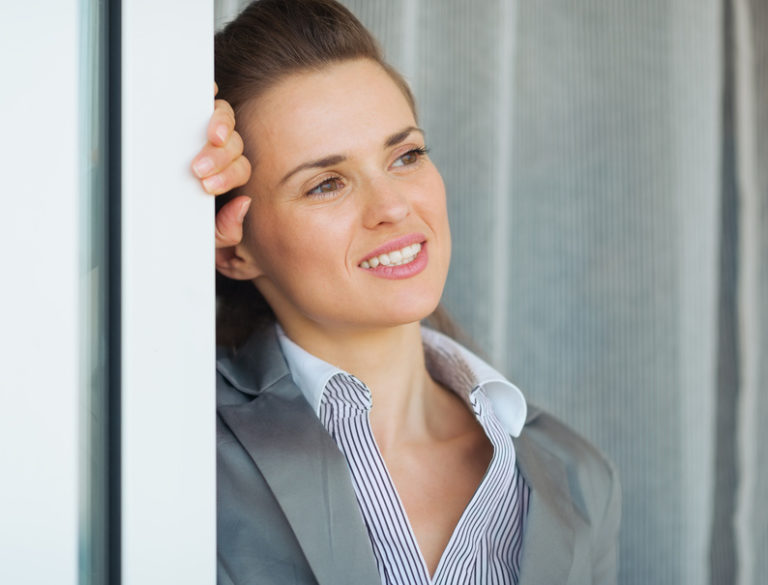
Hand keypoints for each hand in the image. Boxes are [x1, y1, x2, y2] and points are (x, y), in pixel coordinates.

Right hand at [191, 83, 251, 247]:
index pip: (239, 170)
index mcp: (227, 175)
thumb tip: (244, 205)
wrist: (156, 219)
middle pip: (234, 147)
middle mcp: (221, 151)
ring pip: (226, 121)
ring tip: (211, 137)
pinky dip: (211, 95)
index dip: (228, 176)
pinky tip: (209, 94)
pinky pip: (210, 100)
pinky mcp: (191, 113)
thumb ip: (227, 230)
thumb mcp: (206, 235)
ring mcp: (207, 129)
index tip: (208, 186)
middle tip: (200, 169)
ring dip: (221, 127)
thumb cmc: (181, 221)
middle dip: (220, 158)